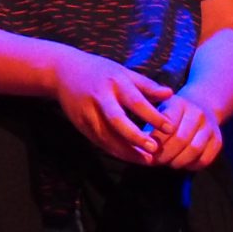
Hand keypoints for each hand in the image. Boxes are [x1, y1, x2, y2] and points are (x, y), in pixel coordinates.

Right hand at [48, 48, 167, 162]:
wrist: (62, 71)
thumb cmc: (100, 71)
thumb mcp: (123, 72)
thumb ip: (146, 85)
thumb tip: (170, 94)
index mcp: (114, 82)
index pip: (135, 101)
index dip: (152, 115)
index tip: (170, 128)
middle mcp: (100, 97)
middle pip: (117, 120)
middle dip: (136, 136)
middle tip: (155, 149)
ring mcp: (87, 112)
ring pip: (106, 136)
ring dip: (126, 151)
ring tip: (146, 160)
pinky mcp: (80, 123)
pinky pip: (99, 141)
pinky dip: (115, 151)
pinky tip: (130, 157)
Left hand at [149, 91, 225, 170]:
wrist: (201, 106)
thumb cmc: (171, 114)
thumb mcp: (158, 110)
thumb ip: (149, 124)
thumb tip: (138, 144)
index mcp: (179, 103)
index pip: (168, 122)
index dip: (157, 139)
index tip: (147, 148)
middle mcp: (197, 113)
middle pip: (181, 139)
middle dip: (165, 154)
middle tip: (154, 161)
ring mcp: (210, 127)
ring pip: (194, 150)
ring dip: (178, 161)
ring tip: (167, 163)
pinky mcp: (218, 141)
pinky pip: (205, 158)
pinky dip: (192, 165)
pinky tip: (182, 164)